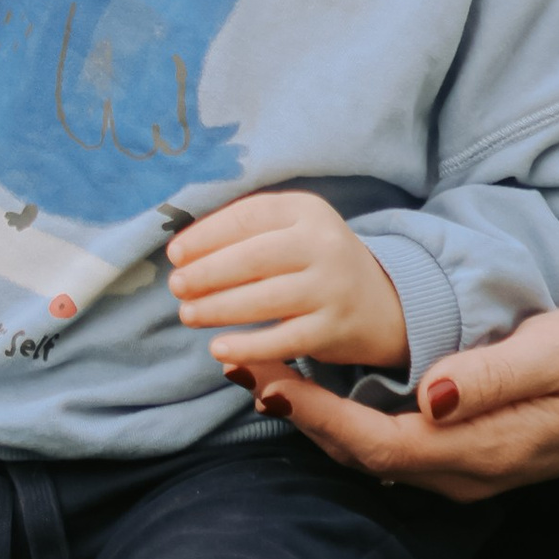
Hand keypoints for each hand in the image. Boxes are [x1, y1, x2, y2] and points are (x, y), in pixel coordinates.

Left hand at [169, 192, 408, 391]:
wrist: (384, 303)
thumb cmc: (316, 262)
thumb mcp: (293, 230)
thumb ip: (247, 231)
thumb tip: (182, 250)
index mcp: (308, 210)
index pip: (249, 216)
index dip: (205, 235)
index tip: (174, 254)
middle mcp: (324, 244)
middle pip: (253, 258)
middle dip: (206, 273)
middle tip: (176, 287)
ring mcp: (331, 288)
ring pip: (264, 299)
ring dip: (218, 308)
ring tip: (188, 314)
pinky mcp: (333, 329)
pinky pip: (282, 340)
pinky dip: (247, 346)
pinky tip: (218, 348)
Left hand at [260, 299, 558, 502]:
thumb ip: (495, 373)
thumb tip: (430, 392)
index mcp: (478, 449)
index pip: (373, 441)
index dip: (313, 413)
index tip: (263, 376)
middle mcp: (459, 472)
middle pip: (358, 453)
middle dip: (295, 412)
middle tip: (235, 363)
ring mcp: (460, 470)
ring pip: (369, 452)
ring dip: (313, 416)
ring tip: (257, 371)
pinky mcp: (461, 455)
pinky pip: (388, 445)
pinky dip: (344, 418)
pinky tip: (316, 388)